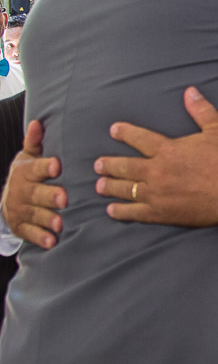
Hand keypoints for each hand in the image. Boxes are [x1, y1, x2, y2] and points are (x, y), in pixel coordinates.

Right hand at [1, 120, 66, 248]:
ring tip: (61, 223)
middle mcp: (21, 191)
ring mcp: (20, 210)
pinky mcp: (20, 227)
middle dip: (49, 196)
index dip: (45, 167)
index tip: (57, 166)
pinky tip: (52, 241)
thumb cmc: (28, 174)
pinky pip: (30, 233)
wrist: (8, 200)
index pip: (35, 168)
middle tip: (64, 199)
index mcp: (25, 172)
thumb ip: (35, 142)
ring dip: (47, 219)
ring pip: (34, 214)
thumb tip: (38, 122)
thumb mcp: (28, 157)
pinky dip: (40, 238)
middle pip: (36, 194)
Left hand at [94, 87, 217, 225]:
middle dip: (109, 164)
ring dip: (110, 186)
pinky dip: (121, 211)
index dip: (124, 133)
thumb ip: (201, 110)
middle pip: (125, 166)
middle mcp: (157, 171)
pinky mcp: (161, 213)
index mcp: (168, 150)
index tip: (113, 130)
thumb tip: (189, 91)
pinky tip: (112, 210)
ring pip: (125, 189)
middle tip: (97, 164)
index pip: (139, 138)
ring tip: (99, 185)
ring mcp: (156, 193)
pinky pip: (134, 212)